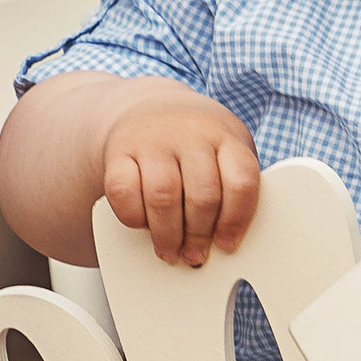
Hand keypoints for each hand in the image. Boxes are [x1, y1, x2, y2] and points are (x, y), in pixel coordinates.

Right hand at [95, 89, 260, 266]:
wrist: (150, 105)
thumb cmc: (196, 141)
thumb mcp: (224, 150)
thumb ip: (231, 187)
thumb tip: (225, 240)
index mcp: (226, 135)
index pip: (241, 181)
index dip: (236, 220)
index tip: (227, 244)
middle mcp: (191, 133)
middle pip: (203, 196)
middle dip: (199, 235)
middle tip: (194, 255)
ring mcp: (154, 139)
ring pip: (163, 198)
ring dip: (167, 235)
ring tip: (170, 250)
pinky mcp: (119, 150)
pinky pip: (123, 192)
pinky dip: (133, 217)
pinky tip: (143, 224)